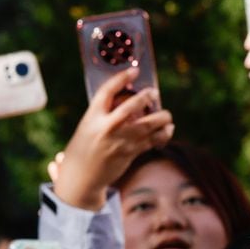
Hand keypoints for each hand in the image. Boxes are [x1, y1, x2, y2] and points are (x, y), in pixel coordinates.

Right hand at [54, 70, 173, 210]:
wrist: (81, 177)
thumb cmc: (84, 148)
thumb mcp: (87, 126)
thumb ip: (105, 115)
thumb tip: (129, 103)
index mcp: (92, 117)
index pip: (107, 91)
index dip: (122, 78)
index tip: (135, 71)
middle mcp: (106, 127)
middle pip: (131, 107)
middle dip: (145, 97)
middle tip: (154, 92)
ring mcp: (119, 141)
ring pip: (147, 126)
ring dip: (162, 118)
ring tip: (167, 115)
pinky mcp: (130, 153)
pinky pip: (151, 141)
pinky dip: (163, 135)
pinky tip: (168, 130)